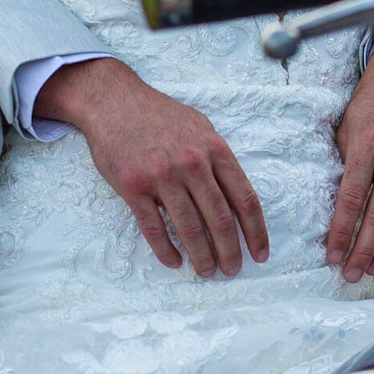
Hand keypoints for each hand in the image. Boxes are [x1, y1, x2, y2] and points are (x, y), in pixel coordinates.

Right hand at [40, 57, 268, 277]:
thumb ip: (218, 159)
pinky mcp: (133, 187)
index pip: (244, 199)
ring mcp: (162, 176)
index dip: (256, 231)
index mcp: (214, 150)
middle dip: (230, 251)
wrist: (113, 102)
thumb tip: (235, 195)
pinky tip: (175, 261)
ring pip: (190, 228)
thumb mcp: (200, 127)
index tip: (260, 253)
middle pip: (220, 219)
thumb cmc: (160, 116)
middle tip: (233, 270)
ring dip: (202, 256)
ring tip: (207, 271)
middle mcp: (192, 164)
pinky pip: (154, 228)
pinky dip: (166, 250)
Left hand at [328, 41, 373, 282]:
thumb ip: (345, 163)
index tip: (332, 255)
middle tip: (351, 274)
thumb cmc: (372, 100)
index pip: (351, 201)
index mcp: (366, 147)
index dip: (341, 233)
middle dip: (363, 250)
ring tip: (373, 268)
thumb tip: (338, 203)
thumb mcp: (348, 126)